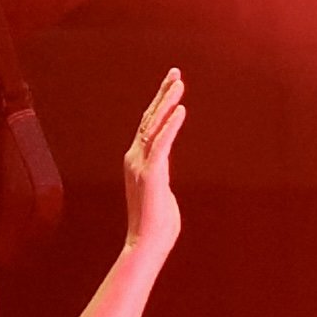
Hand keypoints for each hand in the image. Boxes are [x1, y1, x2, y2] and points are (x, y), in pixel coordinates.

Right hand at [120, 66, 190, 252]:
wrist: (146, 244)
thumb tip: (162, 172)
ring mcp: (141, 165)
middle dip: (163, 94)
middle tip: (175, 72)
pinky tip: (181, 110)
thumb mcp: (159, 191)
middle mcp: (135, 158)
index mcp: (138, 161)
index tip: (171, 83)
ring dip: (167, 103)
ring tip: (180, 83)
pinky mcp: (151, 174)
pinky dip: (171, 125)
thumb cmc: (157, 224)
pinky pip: (162, 144)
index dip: (159, 102)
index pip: (148, 125)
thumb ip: (160, 176)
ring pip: (154, 126)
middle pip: (149, 118)